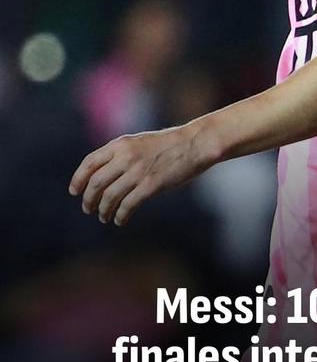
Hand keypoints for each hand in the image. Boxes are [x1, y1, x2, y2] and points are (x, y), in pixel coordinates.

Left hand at [68, 125, 204, 225]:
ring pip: (109, 196)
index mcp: (121, 144)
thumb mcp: (140, 141)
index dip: (78, 179)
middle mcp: (126, 157)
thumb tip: (103, 173)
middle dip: (88, 199)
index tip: (75, 192)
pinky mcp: (151, 185)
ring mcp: (138, 171)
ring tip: (104, 217)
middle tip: (88, 209)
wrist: (195, 143)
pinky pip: (127, 205)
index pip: (89, 163)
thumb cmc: (170, 144)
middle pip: (95, 183)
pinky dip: (120, 215)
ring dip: (103, 210)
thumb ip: (122, 153)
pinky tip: (120, 219)